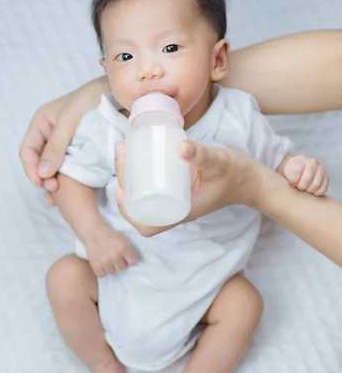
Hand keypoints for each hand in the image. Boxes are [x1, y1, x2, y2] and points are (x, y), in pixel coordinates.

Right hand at [19, 94, 83, 205]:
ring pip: (54, 169)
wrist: (121, 94)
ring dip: (54, 183)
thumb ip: (56, 146)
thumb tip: (42, 174)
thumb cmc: (93, 99)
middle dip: (43, 178)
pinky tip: (69, 194)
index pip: (28, 150)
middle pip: (40, 163)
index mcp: (42, 123)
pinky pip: (71, 169)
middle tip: (54, 191)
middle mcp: (51, 135)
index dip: (31, 168)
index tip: (41, 183)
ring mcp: (66, 144)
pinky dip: (68, 182)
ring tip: (58, 199)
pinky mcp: (82, 152)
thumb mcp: (71, 120)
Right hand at [84, 225, 138, 277]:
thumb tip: (132, 261)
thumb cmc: (110, 235)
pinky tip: (102, 264)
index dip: (129, 260)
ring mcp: (105, 262)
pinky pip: (102, 275)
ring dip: (110, 267)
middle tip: (114, 257)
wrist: (94, 233)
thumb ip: (128, 250)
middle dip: (119, 263)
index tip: (126, 258)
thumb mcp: (123, 239)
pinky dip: (102, 271)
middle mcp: (115, 256)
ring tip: (107, 260)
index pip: (133, 262)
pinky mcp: (96, 265)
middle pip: (122, 268)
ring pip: (112, 272)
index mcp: (124, 248)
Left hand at [114, 140, 265, 232]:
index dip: (128, 213)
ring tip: (124, 149)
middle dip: (124, 180)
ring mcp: (178, 199)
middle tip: (121, 151)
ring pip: (145, 195)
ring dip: (130, 175)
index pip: (148, 226)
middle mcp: (177, 209)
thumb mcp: (219, 162)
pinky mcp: (180, 189)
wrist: (253, 180)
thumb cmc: (237, 174)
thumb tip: (180, 146)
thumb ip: (201, 155)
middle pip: (141, 206)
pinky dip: (142, 172)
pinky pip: (154, 186)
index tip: (119, 189)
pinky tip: (138, 154)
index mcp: (182, 212)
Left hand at [280, 154, 328, 195]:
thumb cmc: (284, 175)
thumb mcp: (278, 174)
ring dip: (308, 190)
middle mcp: (311, 162)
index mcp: (297, 160)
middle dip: (300, 187)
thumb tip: (289, 184)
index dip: (292, 181)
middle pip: (307, 179)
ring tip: (302, 190)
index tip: (290, 183)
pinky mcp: (325, 177)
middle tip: (296, 187)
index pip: (296, 172)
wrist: (292, 173)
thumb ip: (280, 177)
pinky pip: (323, 188)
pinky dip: (316, 193)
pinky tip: (310, 192)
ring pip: (316, 184)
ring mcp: (320, 169)